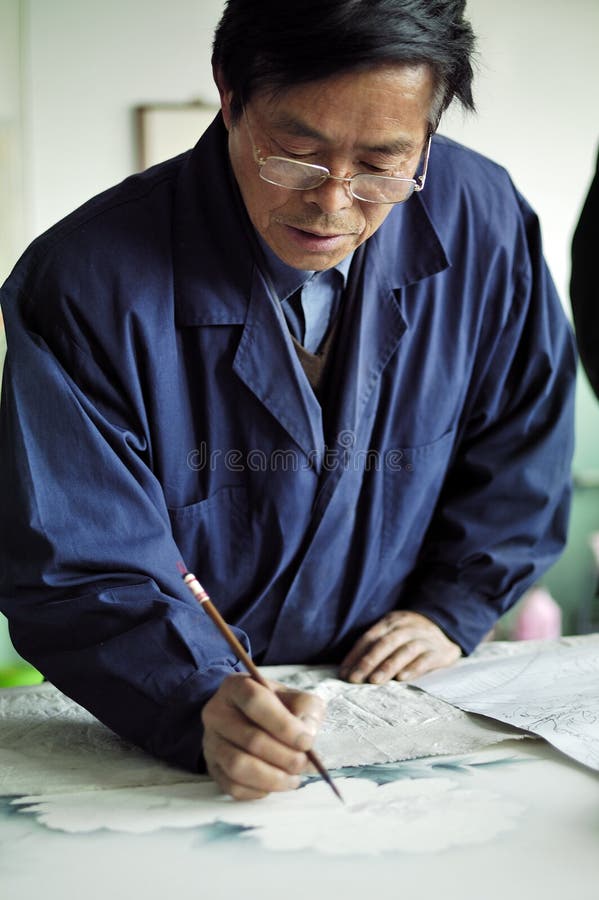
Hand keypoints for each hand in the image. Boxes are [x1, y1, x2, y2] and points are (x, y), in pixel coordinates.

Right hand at [202, 674, 325, 800]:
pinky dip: (259, 790)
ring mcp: (211, 741)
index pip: (255, 701)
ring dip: (272, 777)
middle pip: (250, 739)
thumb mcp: (293, 696)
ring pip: (238, 766)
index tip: (306, 741)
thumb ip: (305, 708)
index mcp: (236, 686)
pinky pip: (233, 786)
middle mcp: (216, 712)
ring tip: (293, 778)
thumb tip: (307, 733)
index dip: (283, 724)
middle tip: (304, 763)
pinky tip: (275, 783)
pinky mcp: (212, 767)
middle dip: (284, 756)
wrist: (247, 719)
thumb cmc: (274, 707)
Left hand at [338, 611, 460, 683]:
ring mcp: (425, 638)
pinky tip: (402, 678)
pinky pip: (426, 659)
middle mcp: (407, 627)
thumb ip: (375, 646)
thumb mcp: (393, 633)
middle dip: (368, 662)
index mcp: (391, 622)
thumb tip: (349, 670)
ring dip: (388, 666)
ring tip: (375, 681)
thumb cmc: (410, 637)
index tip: (344, 673)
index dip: (355, 655)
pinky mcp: (440, 651)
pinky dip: (413, 668)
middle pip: (385, 643)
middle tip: (355, 679)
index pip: (370, 637)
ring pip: (404, 650)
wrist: (446, 630)